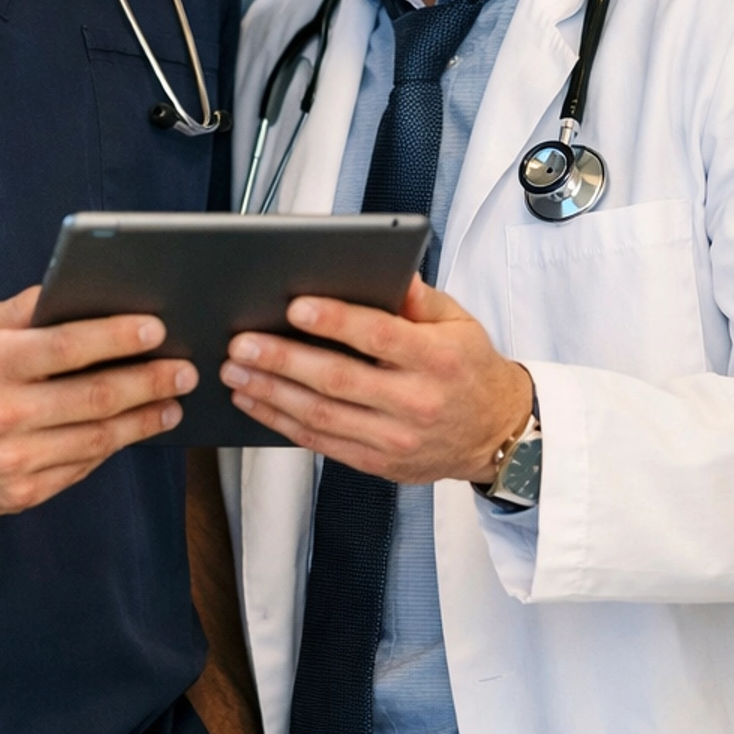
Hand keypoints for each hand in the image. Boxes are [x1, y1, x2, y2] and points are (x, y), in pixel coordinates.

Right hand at [0, 287, 194, 516]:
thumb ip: (26, 310)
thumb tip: (84, 287)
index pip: (69, 346)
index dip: (119, 337)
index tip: (157, 329)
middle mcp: (0, 414)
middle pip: (96, 398)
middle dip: (150, 382)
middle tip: (184, 372)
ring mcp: (10, 460)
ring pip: (97, 440)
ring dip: (142, 421)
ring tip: (171, 404)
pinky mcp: (18, 493)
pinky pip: (80, 469)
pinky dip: (110, 449)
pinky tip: (130, 431)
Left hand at [220, 275, 530, 484]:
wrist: (498, 433)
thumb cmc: (470, 369)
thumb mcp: (459, 323)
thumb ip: (420, 298)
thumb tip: (390, 270)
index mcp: (438, 360)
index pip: (378, 337)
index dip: (334, 321)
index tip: (294, 306)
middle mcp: (416, 402)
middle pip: (338, 380)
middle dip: (283, 359)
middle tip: (242, 341)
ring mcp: (396, 439)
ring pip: (321, 416)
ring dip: (270, 393)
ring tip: (235, 370)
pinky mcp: (379, 463)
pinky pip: (322, 443)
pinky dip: (282, 422)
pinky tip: (255, 401)